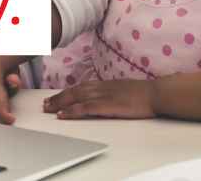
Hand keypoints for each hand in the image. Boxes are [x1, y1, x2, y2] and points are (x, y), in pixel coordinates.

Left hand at [42, 79, 157, 119]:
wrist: (155, 94)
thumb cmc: (144, 95)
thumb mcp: (124, 91)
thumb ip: (113, 94)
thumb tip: (107, 98)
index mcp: (105, 85)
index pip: (81, 87)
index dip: (67, 92)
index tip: (57, 96)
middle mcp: (101, 87)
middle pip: (74, 92)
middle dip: (58, 97)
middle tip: (45, 103)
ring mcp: (103, 95)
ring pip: (75, 98)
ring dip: (59, 103)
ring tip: (47, 108)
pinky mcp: (106, 104)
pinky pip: (84, 107)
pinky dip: (71, 110)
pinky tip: (62, 114)